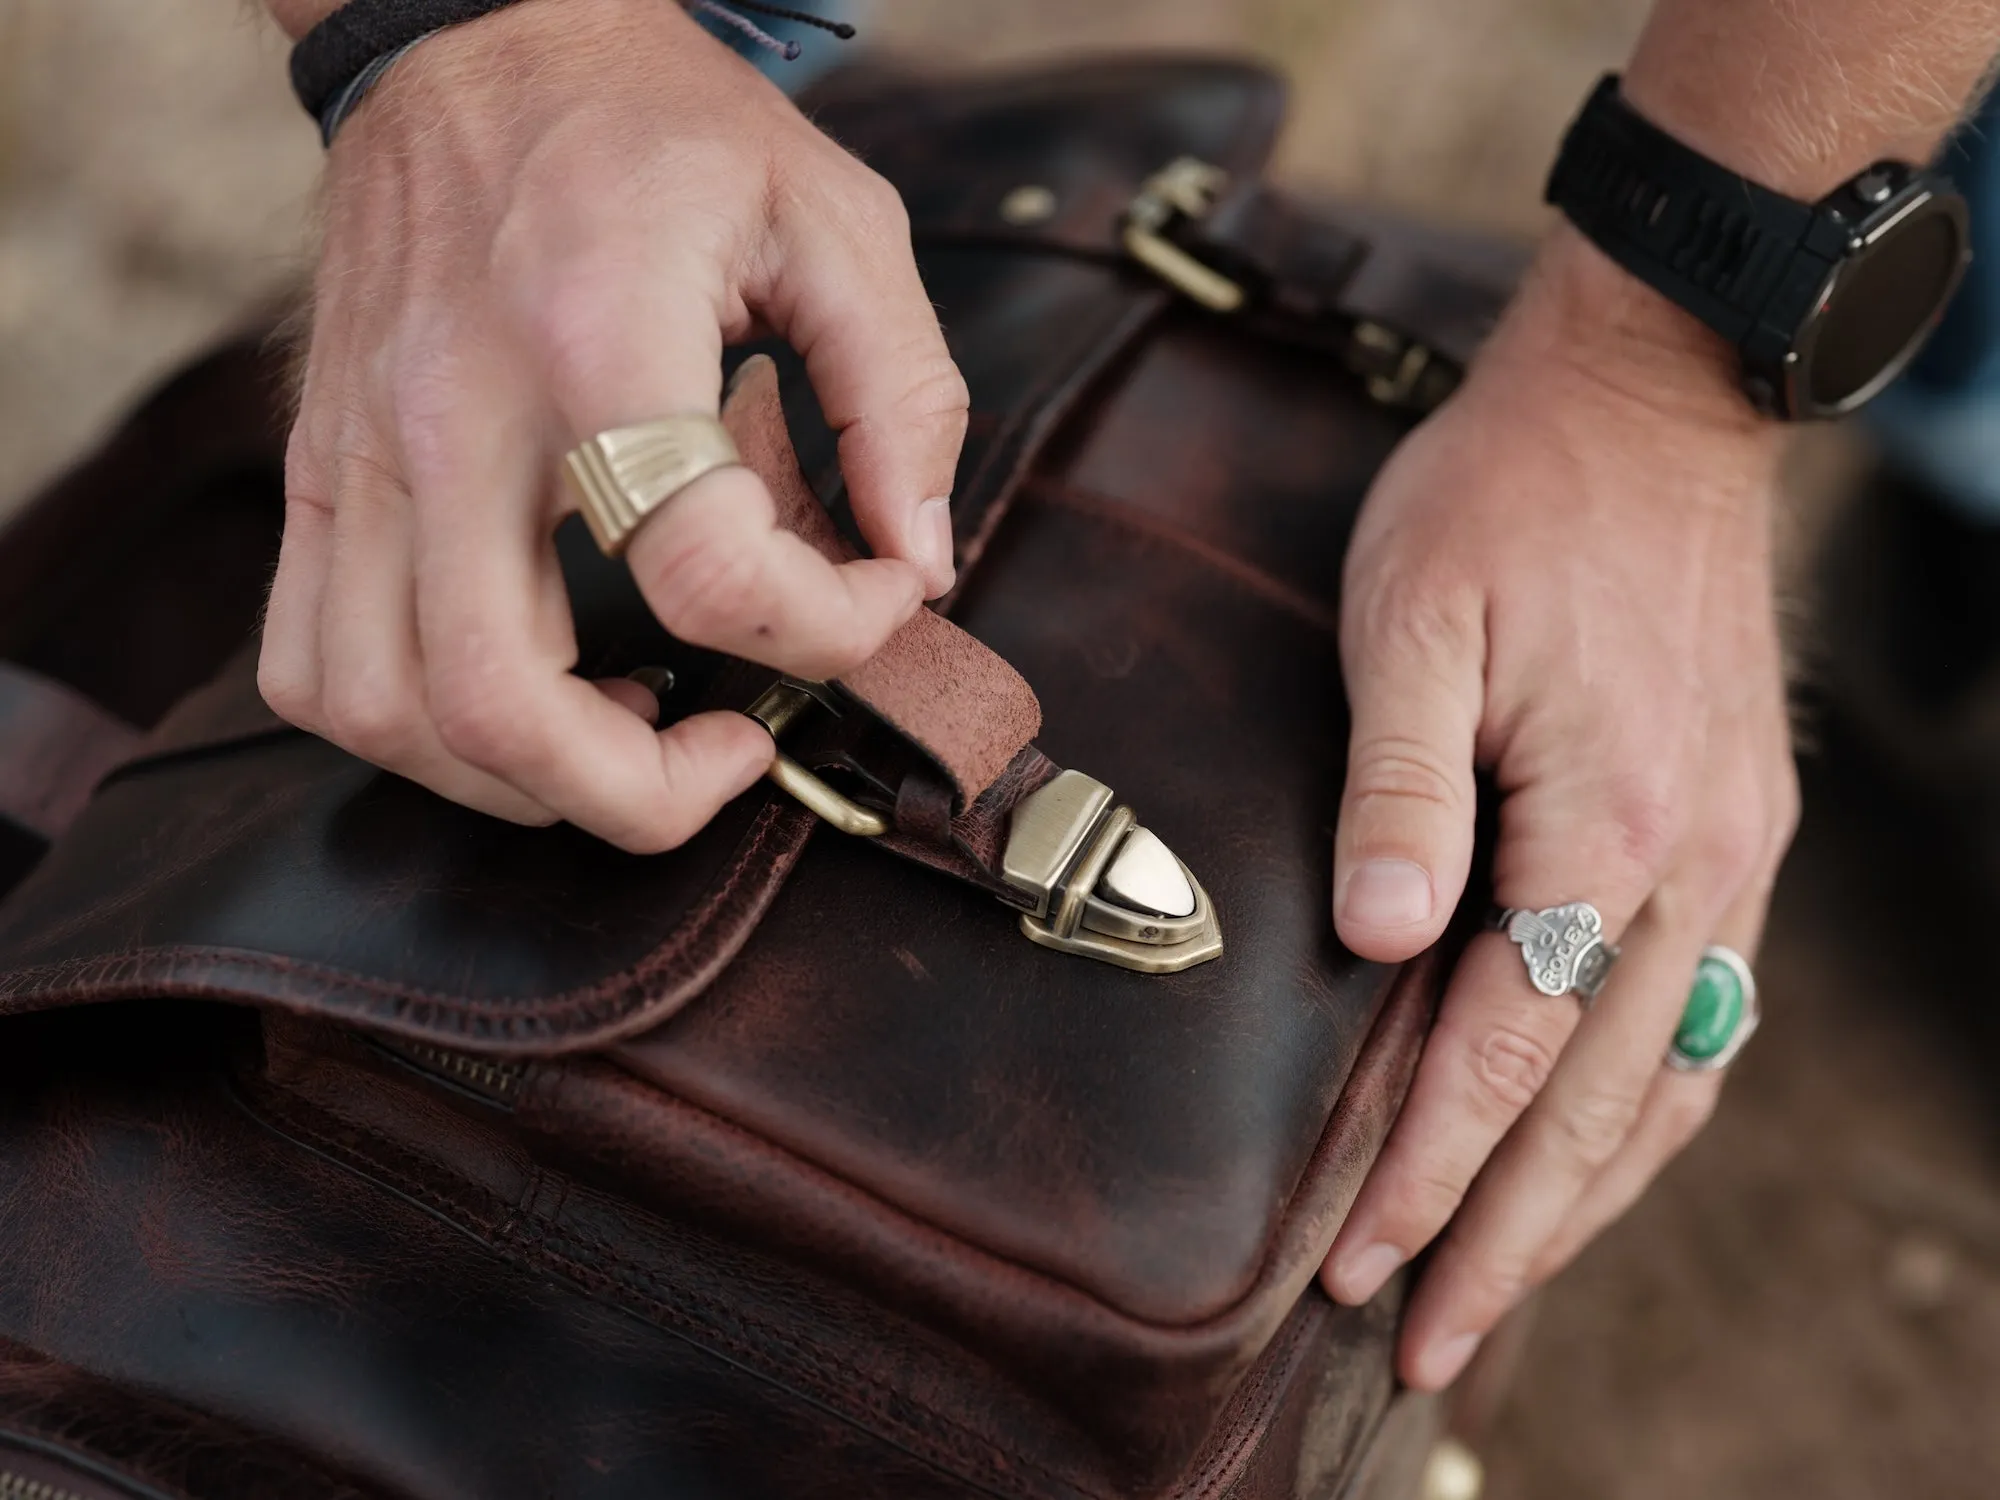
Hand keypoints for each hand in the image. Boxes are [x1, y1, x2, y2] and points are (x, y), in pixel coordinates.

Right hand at [259, 0, 967, 850]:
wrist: (475, 30)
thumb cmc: (656, 122)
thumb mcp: (833, 219)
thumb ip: (902, 396)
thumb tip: (916, 556)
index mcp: (600, 338)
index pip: (703, 571)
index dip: (822, 630)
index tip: (872, 596)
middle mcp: (454, 413)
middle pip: (498, 701)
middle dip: (642, 791)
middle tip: (728, 753)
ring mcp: (363, 450)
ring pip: (383, 712)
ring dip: (520, 778)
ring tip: (626, 725)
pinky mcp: (319, 466)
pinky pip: (311, 661)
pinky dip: (410, 729)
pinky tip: (517, 686)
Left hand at [1319, 226, 1799, 1388]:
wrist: (1652, 401)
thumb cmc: (1509, 497)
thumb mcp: (1413, 615)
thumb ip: (1395, 785)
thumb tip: (1382, 944)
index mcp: (1608, 826)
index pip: (1500, 1054)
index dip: (1421, 1173)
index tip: (1352, 1269)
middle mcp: (1693, 871)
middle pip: (1594, 1112)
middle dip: (1504, 1245)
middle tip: (1426, 1352)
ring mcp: (1731, 860)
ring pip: (1663, 1089)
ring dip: (1582, 1207)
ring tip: (1504, 1294)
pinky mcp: (1734, 837)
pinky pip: (1696, 1025)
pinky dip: (1639, 1121)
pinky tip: (1594, 1163)